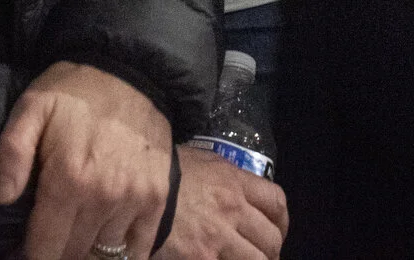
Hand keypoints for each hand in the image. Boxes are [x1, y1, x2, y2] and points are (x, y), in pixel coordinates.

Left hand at [0, 61, 174, 259]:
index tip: (21, 250)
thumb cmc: (76, 92)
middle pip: (72, 255)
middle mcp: (103, 197)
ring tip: (74, 233)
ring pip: (103, 254)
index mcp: (68, 180)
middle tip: (47, 236)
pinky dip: (121, 253)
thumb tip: (1, 199)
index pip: (43, 249)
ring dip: (86, 250)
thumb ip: (11, 153)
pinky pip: (138, 249)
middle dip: (55, 252)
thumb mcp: (32, 107)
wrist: (133, 72)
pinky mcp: (158, 199)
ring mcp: (134, 200)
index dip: (28, 255)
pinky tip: (105, 240)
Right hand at [154, 147, 286, 259]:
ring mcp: (219, 236)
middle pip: (271, 237)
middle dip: (271, 250)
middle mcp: (233, 209)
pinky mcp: (202, 258)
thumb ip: (226, 179)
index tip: (277, 229)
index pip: (276, 201)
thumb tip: (237, 194)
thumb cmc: (164, 173)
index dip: (282, 220)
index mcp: (234, 182)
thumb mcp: (202, 163)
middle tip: (263, 255)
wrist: (132, 189)